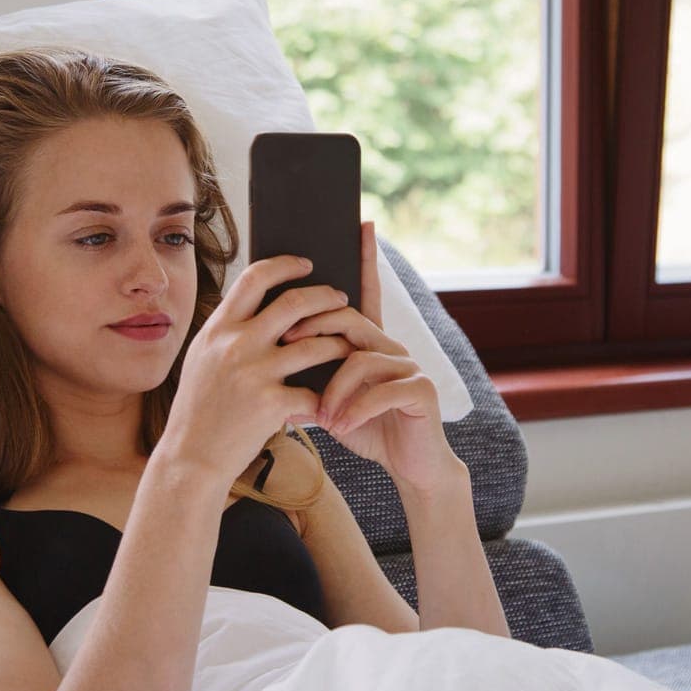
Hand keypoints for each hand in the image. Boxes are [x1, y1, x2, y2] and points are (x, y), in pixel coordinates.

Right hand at [160, 254, 352, 486]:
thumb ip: (227, 332)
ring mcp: (254, 373)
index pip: (254, 277)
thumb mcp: (202, 359)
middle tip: (340, 298)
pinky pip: (314, 391)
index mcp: (217, 329)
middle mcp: (234, 344)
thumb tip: (256, 302)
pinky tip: (333, 398)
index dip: (285, 265)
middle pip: (294, 302)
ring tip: (348, 345)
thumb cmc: (198, 409)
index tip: (305, 264)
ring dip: (340, 343)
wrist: (190, 457)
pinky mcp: (271, 404)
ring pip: (316, 344)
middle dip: (326, 295)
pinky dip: (326, 395)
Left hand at [278, 222, 457, 490]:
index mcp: (368, 342)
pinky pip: (380, 389)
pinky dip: (354, 410)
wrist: (407, 466)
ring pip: (358, 358)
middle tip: (286, 346)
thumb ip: (309, 371)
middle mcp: (391, 345)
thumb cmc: (362, 428)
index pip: (365, 293)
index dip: (366, 260)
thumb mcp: (327, 398)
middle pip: (347, 320)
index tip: (363, 223)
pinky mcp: (421, 389)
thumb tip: (268, 350)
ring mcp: (409, 364)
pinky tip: (341, 426)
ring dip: (333, 390)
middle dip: (312, 332)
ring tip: (322, 417)